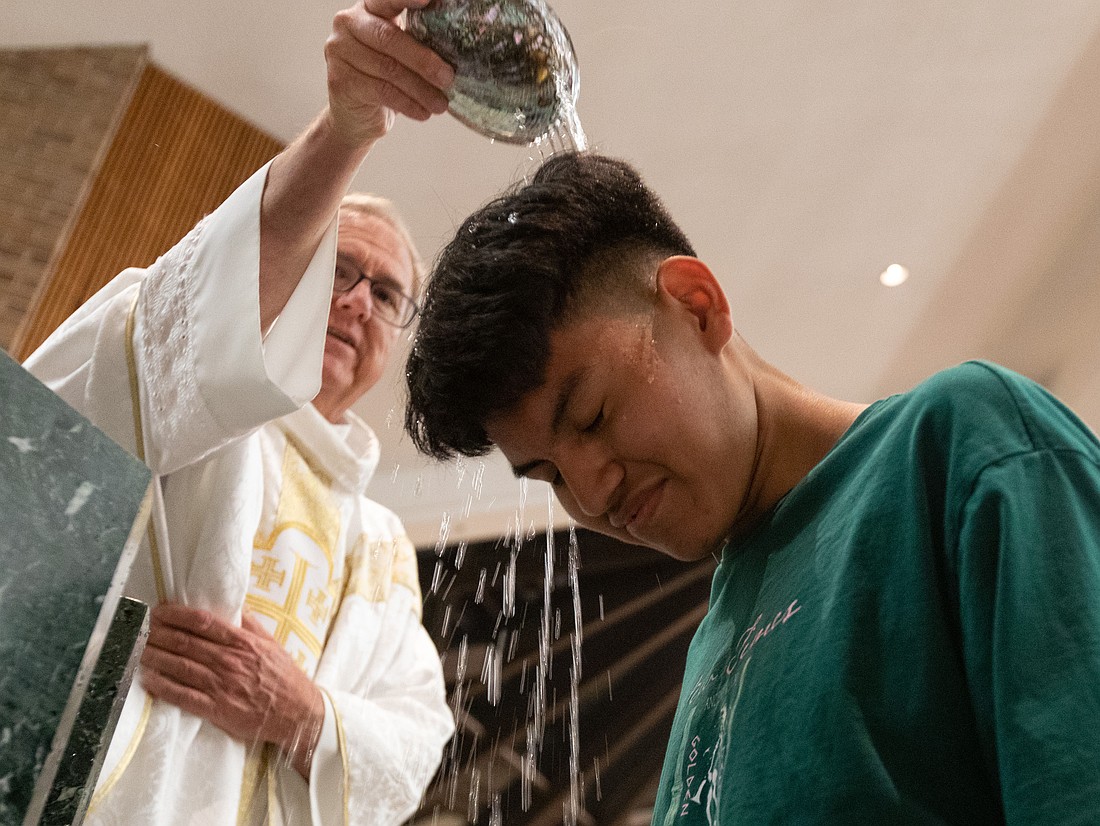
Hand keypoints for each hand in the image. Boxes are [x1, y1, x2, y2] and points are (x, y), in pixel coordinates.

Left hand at [140, 603, 324, 777]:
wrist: (296, 713)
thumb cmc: (283, 677)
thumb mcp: (271, 644)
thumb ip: (250, 624)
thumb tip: (234, 605)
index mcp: (243, 643)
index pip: (204, 623)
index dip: (177, 615)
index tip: (160, 610)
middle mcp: (230, 661)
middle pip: (186, 643)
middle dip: (159, 633)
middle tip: (140, 626)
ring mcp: (222, 686)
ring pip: (180, 667)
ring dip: (155, 656)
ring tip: (138, 648)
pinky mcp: (217, 709)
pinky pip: (184, 696)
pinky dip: (163, 687)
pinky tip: (148, 679)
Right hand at [324, 0, 454, 146]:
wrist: (355, 115)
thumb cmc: (385, 78)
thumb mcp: (401, 53)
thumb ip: (417, 39)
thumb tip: (457, 44)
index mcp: (367, 9)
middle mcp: (347, 23)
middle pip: (390, 38)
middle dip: (424, 61)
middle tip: (449, 78)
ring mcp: (339, 51)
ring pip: (389, 69)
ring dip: (421, 89)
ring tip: (441, 104)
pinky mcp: (341, 80)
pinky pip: (382, 91)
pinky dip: (407, 103)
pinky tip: (423, 113)